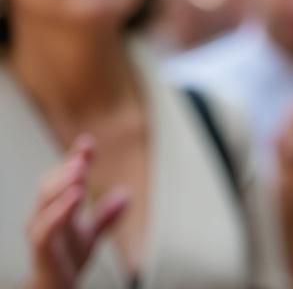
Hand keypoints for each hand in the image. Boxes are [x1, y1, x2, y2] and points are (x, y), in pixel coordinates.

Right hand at [25, 136, 129, 288]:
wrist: (55, 287)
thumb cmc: (66, 259)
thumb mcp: (92, 234)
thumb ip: (107, 215)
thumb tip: (125, 194)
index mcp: (58, 208)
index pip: (65, 178)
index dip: (75, 159)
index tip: (87, 143)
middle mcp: (45, 215)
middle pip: (51, 184)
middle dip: (66, 169)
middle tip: (83, 158)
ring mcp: (41, 230)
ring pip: (45, 201)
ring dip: (63, 184)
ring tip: (79, 170)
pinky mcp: (41, 248)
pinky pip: (46, 228)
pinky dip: (59, 212)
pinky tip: (73, 199)